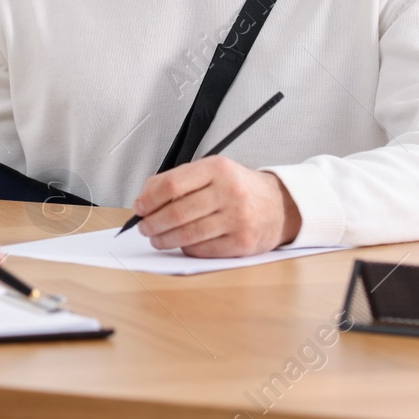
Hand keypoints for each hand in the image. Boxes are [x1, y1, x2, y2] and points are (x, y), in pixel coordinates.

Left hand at [133, 157, 300, 256]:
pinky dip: (185, 248)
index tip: (139, 207)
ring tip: (156, 238)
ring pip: (187, 235)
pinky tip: (181, 244)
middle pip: (176, 213)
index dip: (149, 199)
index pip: (171, 185)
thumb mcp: (211, 171)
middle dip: (152, 223)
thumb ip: (177, 180)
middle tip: (144, 227)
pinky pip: (202, 249)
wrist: (279, 205)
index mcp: (217, 169)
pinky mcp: (242, 242)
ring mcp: (238, 218)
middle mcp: (229, 192)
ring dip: (164, 240)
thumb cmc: (237, 187)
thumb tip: (144, 199)